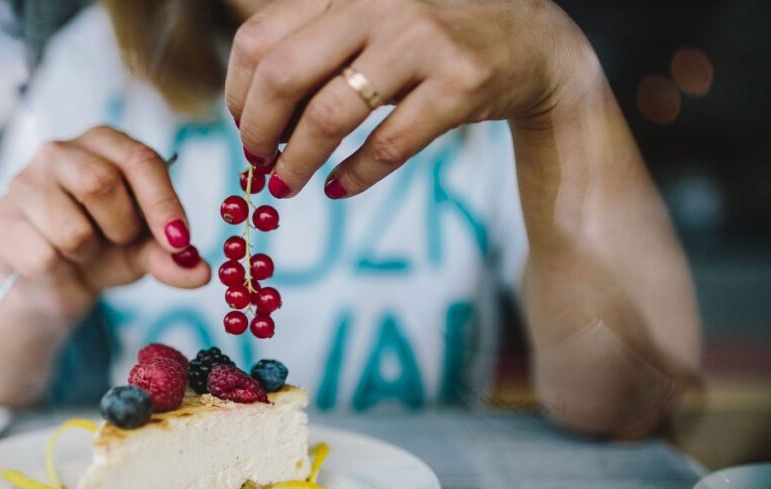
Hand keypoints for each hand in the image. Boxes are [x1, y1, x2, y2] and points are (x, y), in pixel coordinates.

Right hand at [0, 126, 209, 318]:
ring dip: (87, 254)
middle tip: (118, 242)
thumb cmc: (101, 251)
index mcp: (104, 143)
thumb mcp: (144, 252)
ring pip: (71, 229)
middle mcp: (59, 151)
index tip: (179, 240)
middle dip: (121, 228)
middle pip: (101, 184)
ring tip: (81, 251)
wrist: (45, 283)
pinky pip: (42, 256)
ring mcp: (21, 181)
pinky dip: (58, 273)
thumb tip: (200, 271)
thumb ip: (171, 258)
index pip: (140, 159)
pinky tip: (52, 264)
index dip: (163, 203)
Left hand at [226, 0, 596, 198]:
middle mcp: (379, 4)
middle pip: (283, 74)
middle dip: (257, 131)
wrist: (532, 43)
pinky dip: (353, 176)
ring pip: (329, 115)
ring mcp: (422, 42)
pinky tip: (337, 188)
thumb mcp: (371, 22)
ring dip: (296, 163)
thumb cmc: (432, 39)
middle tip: (256, 163)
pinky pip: (388, 145)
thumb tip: (252, 113)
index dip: (237, 93)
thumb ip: (316, 49)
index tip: (242, 126)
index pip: (260, 38)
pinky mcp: (460, 85)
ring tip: (286, 186)